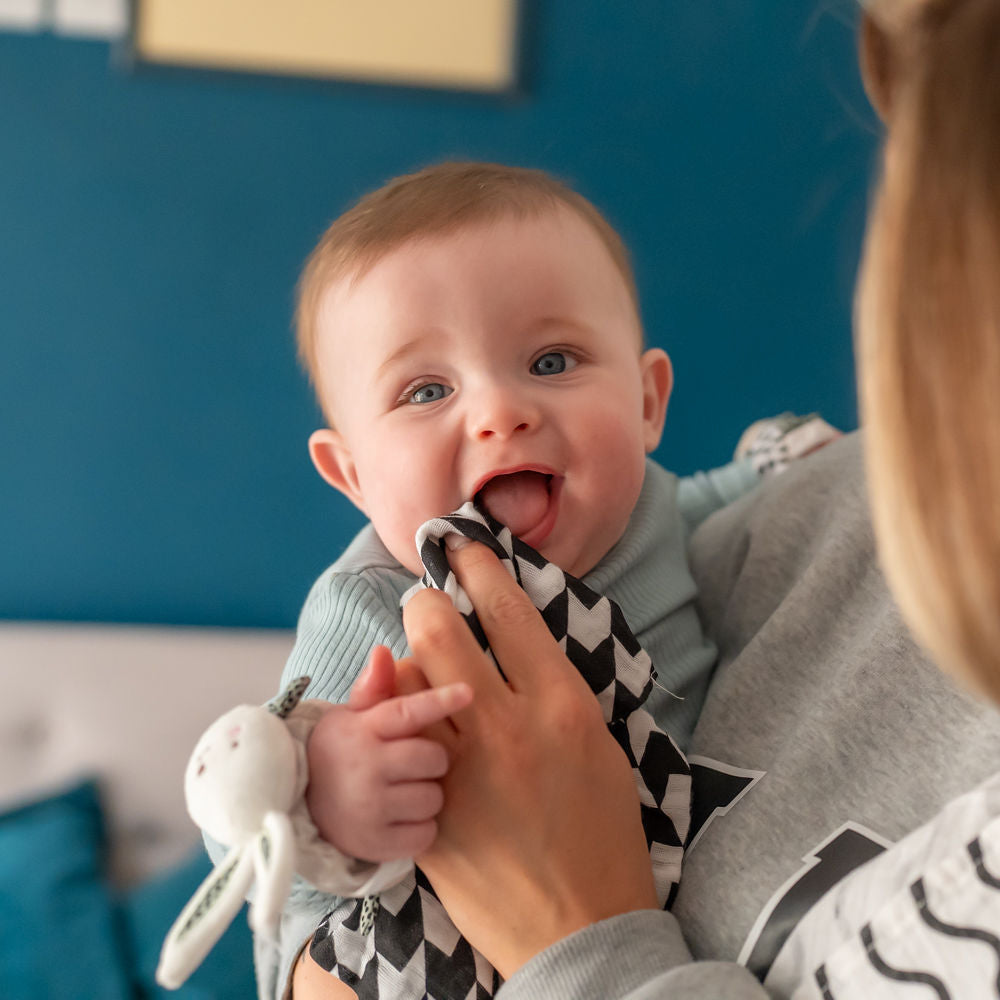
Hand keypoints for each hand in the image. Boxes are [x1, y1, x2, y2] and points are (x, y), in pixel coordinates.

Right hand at [305, 646, 471, 861]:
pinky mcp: (375, 844)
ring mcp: (369, 809)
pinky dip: (420, 828)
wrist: (300, 804)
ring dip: (427, 795)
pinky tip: (401, 818)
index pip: (406, 712)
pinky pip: (425, 833)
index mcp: (363, 730)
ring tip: (404, 791)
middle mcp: (365, 768)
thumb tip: (383, 652)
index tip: (468, 692)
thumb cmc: (342, 751)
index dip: (439, 701)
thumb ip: (375, 688)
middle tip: (414, 762)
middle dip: (431, 759)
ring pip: (433, 797)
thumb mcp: (352, 716)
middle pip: (432, 758)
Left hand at [403, 541, 658, 977]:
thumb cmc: (604, 831)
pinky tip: (407, 707)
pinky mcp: (429, 808)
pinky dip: (398, 711)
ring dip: (412, 655)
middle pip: (441, 631)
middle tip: (429, 596)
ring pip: (409, 678)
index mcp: (562, 707)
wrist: (581, 926)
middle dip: (427, 599)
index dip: (479, 567)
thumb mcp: (598, 745)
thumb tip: (513, 639)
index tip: (463, 547)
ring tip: (423, 655)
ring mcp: (462, 770)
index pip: (510, 612)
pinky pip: (396, 737)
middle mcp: (508, 728)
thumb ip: (554, 688)